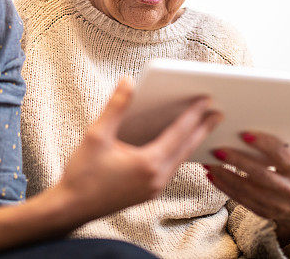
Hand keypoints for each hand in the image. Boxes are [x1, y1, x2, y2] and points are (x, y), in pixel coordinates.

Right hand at [55, 77, 221, 221]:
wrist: (70, 208)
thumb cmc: (82, 173)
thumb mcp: (96, 135)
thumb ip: (116, 107)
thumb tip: (129, 82)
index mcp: (148, 163)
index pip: (178, 133)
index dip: (193, 114)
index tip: (206, 99)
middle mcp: (156, 178)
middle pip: (186, 148)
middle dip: (203, 128)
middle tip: (218, 112)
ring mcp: (153, 188)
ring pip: (180, 160)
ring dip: (193, 142)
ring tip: (203, 127)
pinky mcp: (147, 193)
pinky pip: (171, 169)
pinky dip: (180, 154)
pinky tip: (179, 147)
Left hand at [205, 132, 289, 245]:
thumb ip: (286, 140)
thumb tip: (267, 116)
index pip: (281, 156)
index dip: (264, 144)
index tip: (244, 134)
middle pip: (261, 175)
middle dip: (238, 162)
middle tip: (218, 150)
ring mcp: (278, 204)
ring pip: (248, 190)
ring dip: (226, 176)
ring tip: (210, 163)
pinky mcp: (265, 212)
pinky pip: (242, 200)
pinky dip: (225, 188)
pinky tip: (213, 176)